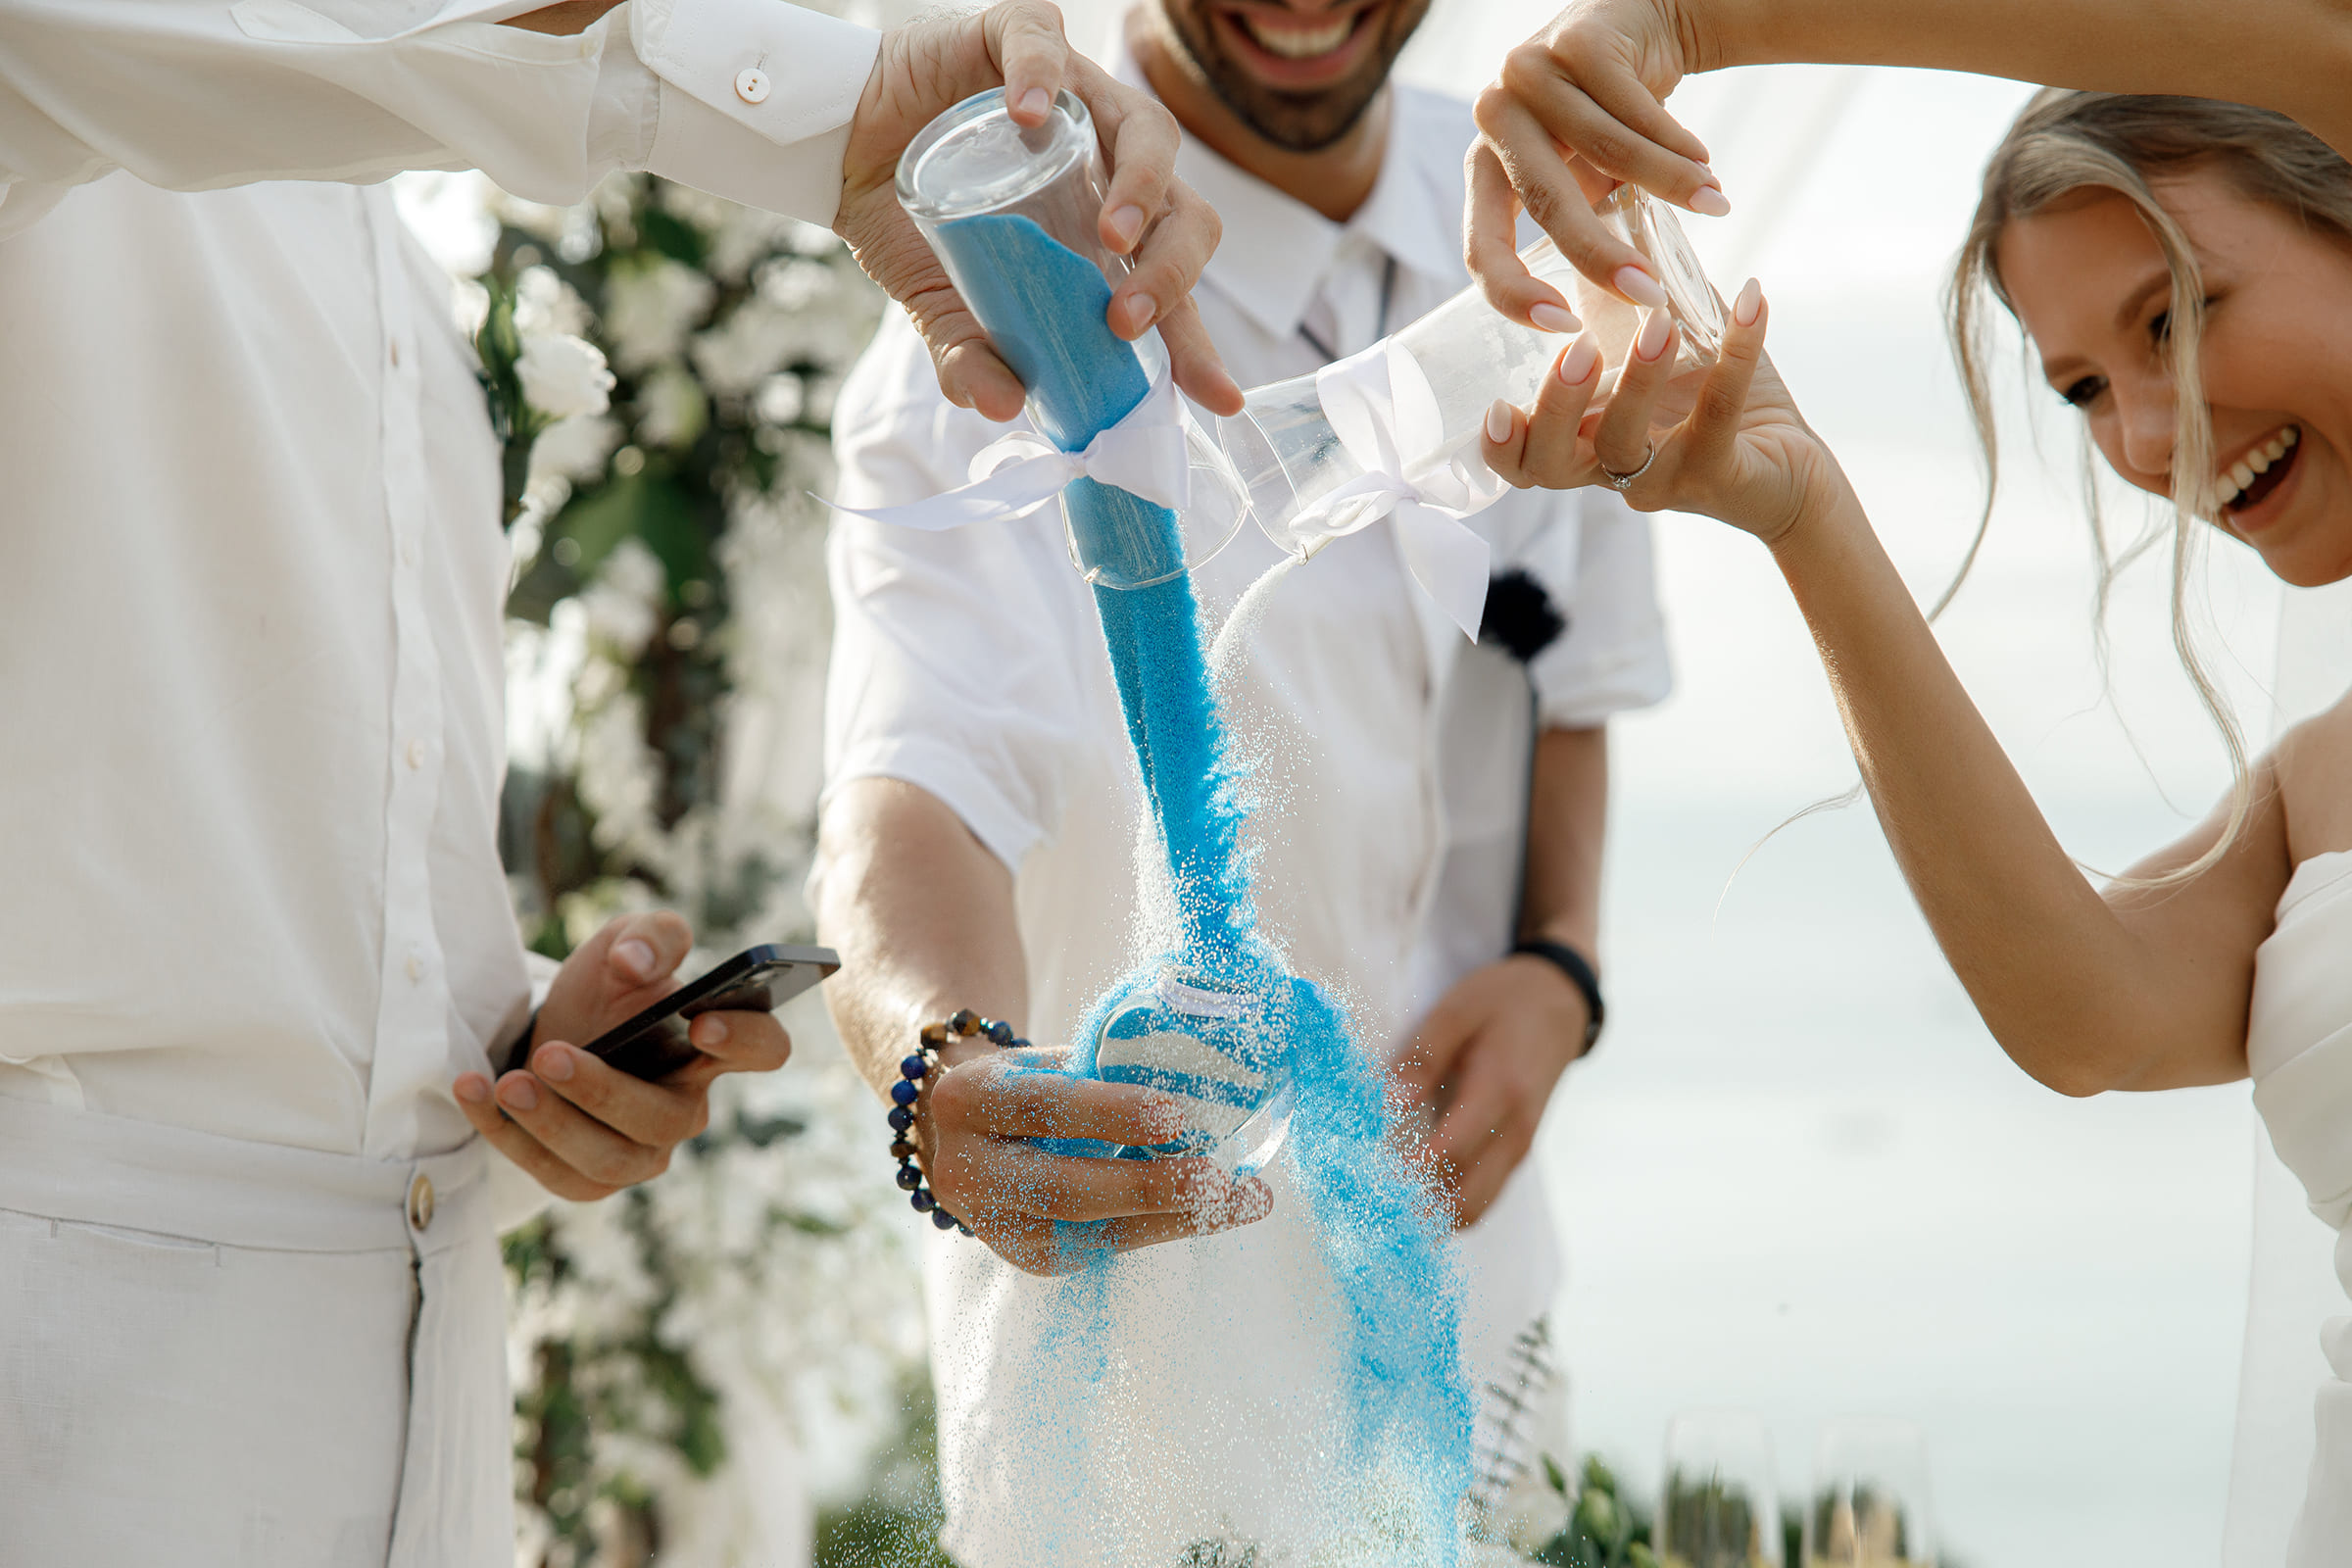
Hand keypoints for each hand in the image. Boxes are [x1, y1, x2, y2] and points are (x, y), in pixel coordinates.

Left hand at [452, 912, 792, 1200]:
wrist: (556, 1031)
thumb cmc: (608, 990)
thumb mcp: (626, 942)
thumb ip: (648, 935)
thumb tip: (635, 963)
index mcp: (715, 1047)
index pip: (764, 1048)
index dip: (744, 1041)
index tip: (701, 1023)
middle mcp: (687, 1107)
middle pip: (665, 1119)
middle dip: (604, 1091)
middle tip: (551, 1054)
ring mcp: (642, 1152)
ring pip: (609, 1160)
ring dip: (553, 1124)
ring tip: (507, 1083)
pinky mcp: (591, 1180)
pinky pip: (555, 1175)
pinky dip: (508, 1136)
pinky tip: (476, 1091)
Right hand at [834, 1, 1241, 422]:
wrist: (839, 147)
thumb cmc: (909, 223)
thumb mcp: (937, 302)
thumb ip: (967, 352)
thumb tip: (1000, 407)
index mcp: (1102, 233)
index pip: (1169, 285)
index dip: (1196, 338)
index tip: (1219, 397)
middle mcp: (1107, 165)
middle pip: (1183, 212)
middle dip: (1174, 271)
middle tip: (1128, 320)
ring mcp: (1075, 100)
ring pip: (1148, 130)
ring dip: (1143, 186)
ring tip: (1113, 237)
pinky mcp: (1018, 39)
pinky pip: (1046, 47)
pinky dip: (1043, 78)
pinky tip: (1026, 114)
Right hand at [914, 1042, 1272, 1273]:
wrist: (964, 1134)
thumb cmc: (1030, 1083)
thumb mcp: (1047, 1061)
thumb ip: (1103, 1072)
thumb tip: (1198, 1085)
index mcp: (968, 1099)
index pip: (1041, 1106)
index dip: (1109, 1112)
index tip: (1176, 1114)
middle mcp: (966, 1171)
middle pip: (1064, 1188)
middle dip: (1148, 1186)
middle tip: (1219, 1178)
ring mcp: (994, 1225)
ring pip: (1090, 1231)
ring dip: (1174, 1217)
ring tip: (1243, 1199)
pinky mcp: (1028, 1258)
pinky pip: (1103, 1247)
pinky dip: (1162, 1227)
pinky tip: (1212, 1211)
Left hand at [1387, 956, 1591, 1228]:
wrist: (1559, 1000)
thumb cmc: (1502, 1001)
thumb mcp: (1456, 1011)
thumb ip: (1422, 1058)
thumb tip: (1389, 1105)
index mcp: (1499, 1092)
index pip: (1448, 1154)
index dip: (1406, 1174)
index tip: (1366, 1180)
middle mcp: (1515, 1131)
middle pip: (1465, 1200)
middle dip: (1417, 1212)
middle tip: (1369, 1209)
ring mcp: (1520, 1147)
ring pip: (1476, 1208)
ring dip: (1433, 1216)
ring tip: (1386, 1208)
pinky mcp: (1516, 1152)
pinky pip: (1483, 1195)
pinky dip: (1450, 1205)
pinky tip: (1415, 1195)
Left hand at [1467, 0, 1728, 323]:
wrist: (1638, 26)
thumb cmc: (1606, 121)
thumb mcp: (1583, 181)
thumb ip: (1579, 231)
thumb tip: (1616, 320)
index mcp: (1484, 167)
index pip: (1479, 245)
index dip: (1513, 293)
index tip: (1566, 329)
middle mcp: (1494, 118)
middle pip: (1545, 203)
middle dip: (1602, 258)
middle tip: (1653, 296)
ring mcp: (1529, 73)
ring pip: (1604, 149)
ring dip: (1667, 185)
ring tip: (1714, 207)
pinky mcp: (1575, 40)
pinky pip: (1635, 108)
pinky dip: (1676, 143)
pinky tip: (1705, 163)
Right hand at [1483, 281, 1847, 547]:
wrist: (1787, 467)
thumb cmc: (1708, 404)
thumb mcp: (1649, 351)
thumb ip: (1614, 305)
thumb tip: (1597, 208)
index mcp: (1583, 444)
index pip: (1522, 461)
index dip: (1499, 444)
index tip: (1495, 404)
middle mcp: (1610, 470)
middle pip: (1552, 464)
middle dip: (1556, 406)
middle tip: (1576, 348)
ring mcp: (1664, 478)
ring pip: (1626, 443)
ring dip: (1638, 379)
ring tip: (1661, 323)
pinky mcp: (1720, 475)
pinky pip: (1720, 412)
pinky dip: (1738, 350)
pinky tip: (1751, 299)